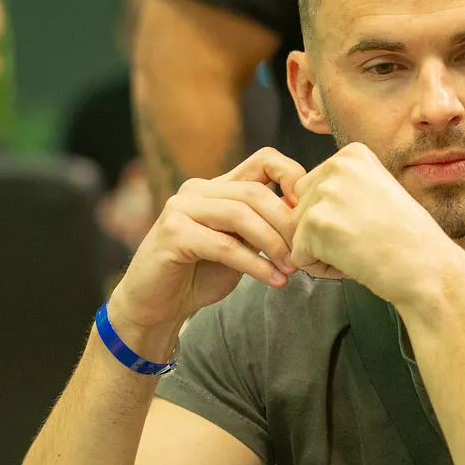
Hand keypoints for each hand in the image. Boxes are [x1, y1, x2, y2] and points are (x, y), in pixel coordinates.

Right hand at [108, 148, 306, 356]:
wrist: (156, 304)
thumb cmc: (199, 275)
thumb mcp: (239, 245)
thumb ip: (262, 228)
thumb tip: (305, 221)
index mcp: (216, 187)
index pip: (263, 159)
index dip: (292, 176)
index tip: (309, 211)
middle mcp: (197, 190)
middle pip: (255, 192)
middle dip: (286, 224)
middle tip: (304, 253)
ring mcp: (181, 208)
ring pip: (240, 215)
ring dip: (273, 244)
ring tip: (290, 268)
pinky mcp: (173, 234)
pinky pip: (224, 245)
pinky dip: (254, 264)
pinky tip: (273, 280)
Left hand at [288, 143, 464, 307]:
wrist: (427, 266)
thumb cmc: (407, 238)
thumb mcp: (374, 191)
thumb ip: (339, 189)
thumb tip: (293, 199)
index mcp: (351, 154)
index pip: (312, 188)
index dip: (336, 215)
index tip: (369, 220)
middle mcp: (336, 166)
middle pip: (300, 208)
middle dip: (323, 233)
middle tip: (364, 238)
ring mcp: (324, 194)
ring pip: (297, 233)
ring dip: (322, 251)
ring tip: (360, 249)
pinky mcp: (315, 225)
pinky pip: (299, 256)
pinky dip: (321, 268)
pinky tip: (353, 261)